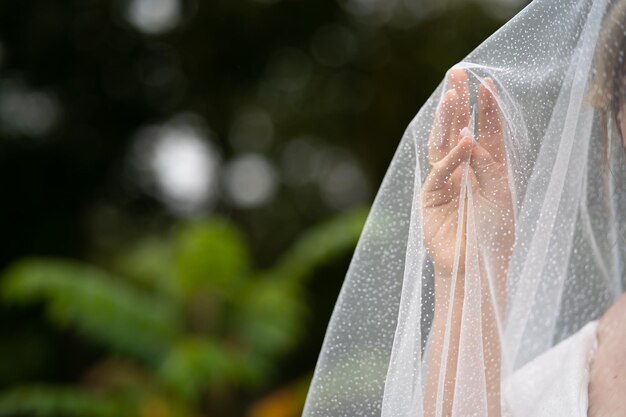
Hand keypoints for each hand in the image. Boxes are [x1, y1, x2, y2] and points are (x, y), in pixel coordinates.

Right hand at [422, 68, 514, 295]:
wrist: (477, 265)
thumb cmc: (494, 232)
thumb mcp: (500, 193)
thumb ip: (486, 164)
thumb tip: (468, 135)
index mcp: (484, 167)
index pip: (484, 131)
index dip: (484, 108)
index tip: (485, 83)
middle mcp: (463, 169)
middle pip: (457, 129)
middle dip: (457, 103)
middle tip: (456, 74)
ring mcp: (444, 181)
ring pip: (442, 144)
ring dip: (446, 120)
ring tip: (450, 96)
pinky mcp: (430, 196)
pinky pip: (440, 172)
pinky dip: (452, 157)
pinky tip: (463, 141)